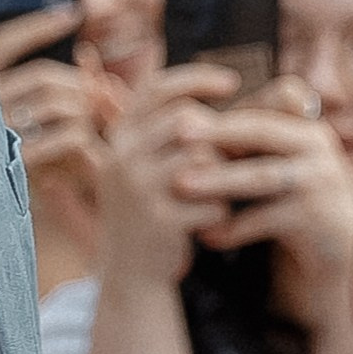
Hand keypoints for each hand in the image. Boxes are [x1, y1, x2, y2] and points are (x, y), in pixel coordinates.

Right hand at [0, 9, 120, 180]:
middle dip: (80, 87)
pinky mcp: (15, 166)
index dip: (38, 28)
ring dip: (85, 114)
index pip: (5, 44)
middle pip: (44, 78)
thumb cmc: (21, 173)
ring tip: (93, 131)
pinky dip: (83, 138)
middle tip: (104, 102)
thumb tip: (89, 57)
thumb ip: (56, 94)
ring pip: (55, 103)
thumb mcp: (32, 127)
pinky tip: (90, 148)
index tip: (74, 15)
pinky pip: (63, 138)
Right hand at [96, 65, 239, 284]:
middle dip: (217, 136)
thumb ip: (164, 130)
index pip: (158, 87)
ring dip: (222, 174)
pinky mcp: (159, 221)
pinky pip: (210, 201)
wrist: (130, 275)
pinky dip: (221, 211)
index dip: (197, 78)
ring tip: (221, 192)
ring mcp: (138, 189)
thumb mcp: (141, 166)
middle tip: (233, 155)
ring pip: (202, 158)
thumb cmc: (148, 213)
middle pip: (186, 119)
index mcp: (119, 137)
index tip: (231, 83)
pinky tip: (215, 221)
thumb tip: (212, 84)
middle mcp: (122, 157)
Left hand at [183, 77, 352, 282]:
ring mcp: (319, 182)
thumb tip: (184, 118)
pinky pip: (267, 221)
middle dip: (218, 132)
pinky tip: (205, 235)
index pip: (272, 98)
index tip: (186, 109)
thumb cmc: (291, 200)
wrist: (333, 248)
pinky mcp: (317, 220)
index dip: (233, 102)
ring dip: (219, 180)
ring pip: (262, 176)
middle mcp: (316, 145)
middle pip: (262, 131)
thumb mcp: (275, 162)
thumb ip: (246, 140)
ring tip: (181, 185)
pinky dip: (234, 229)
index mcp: (304, 125)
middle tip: (177, 134)